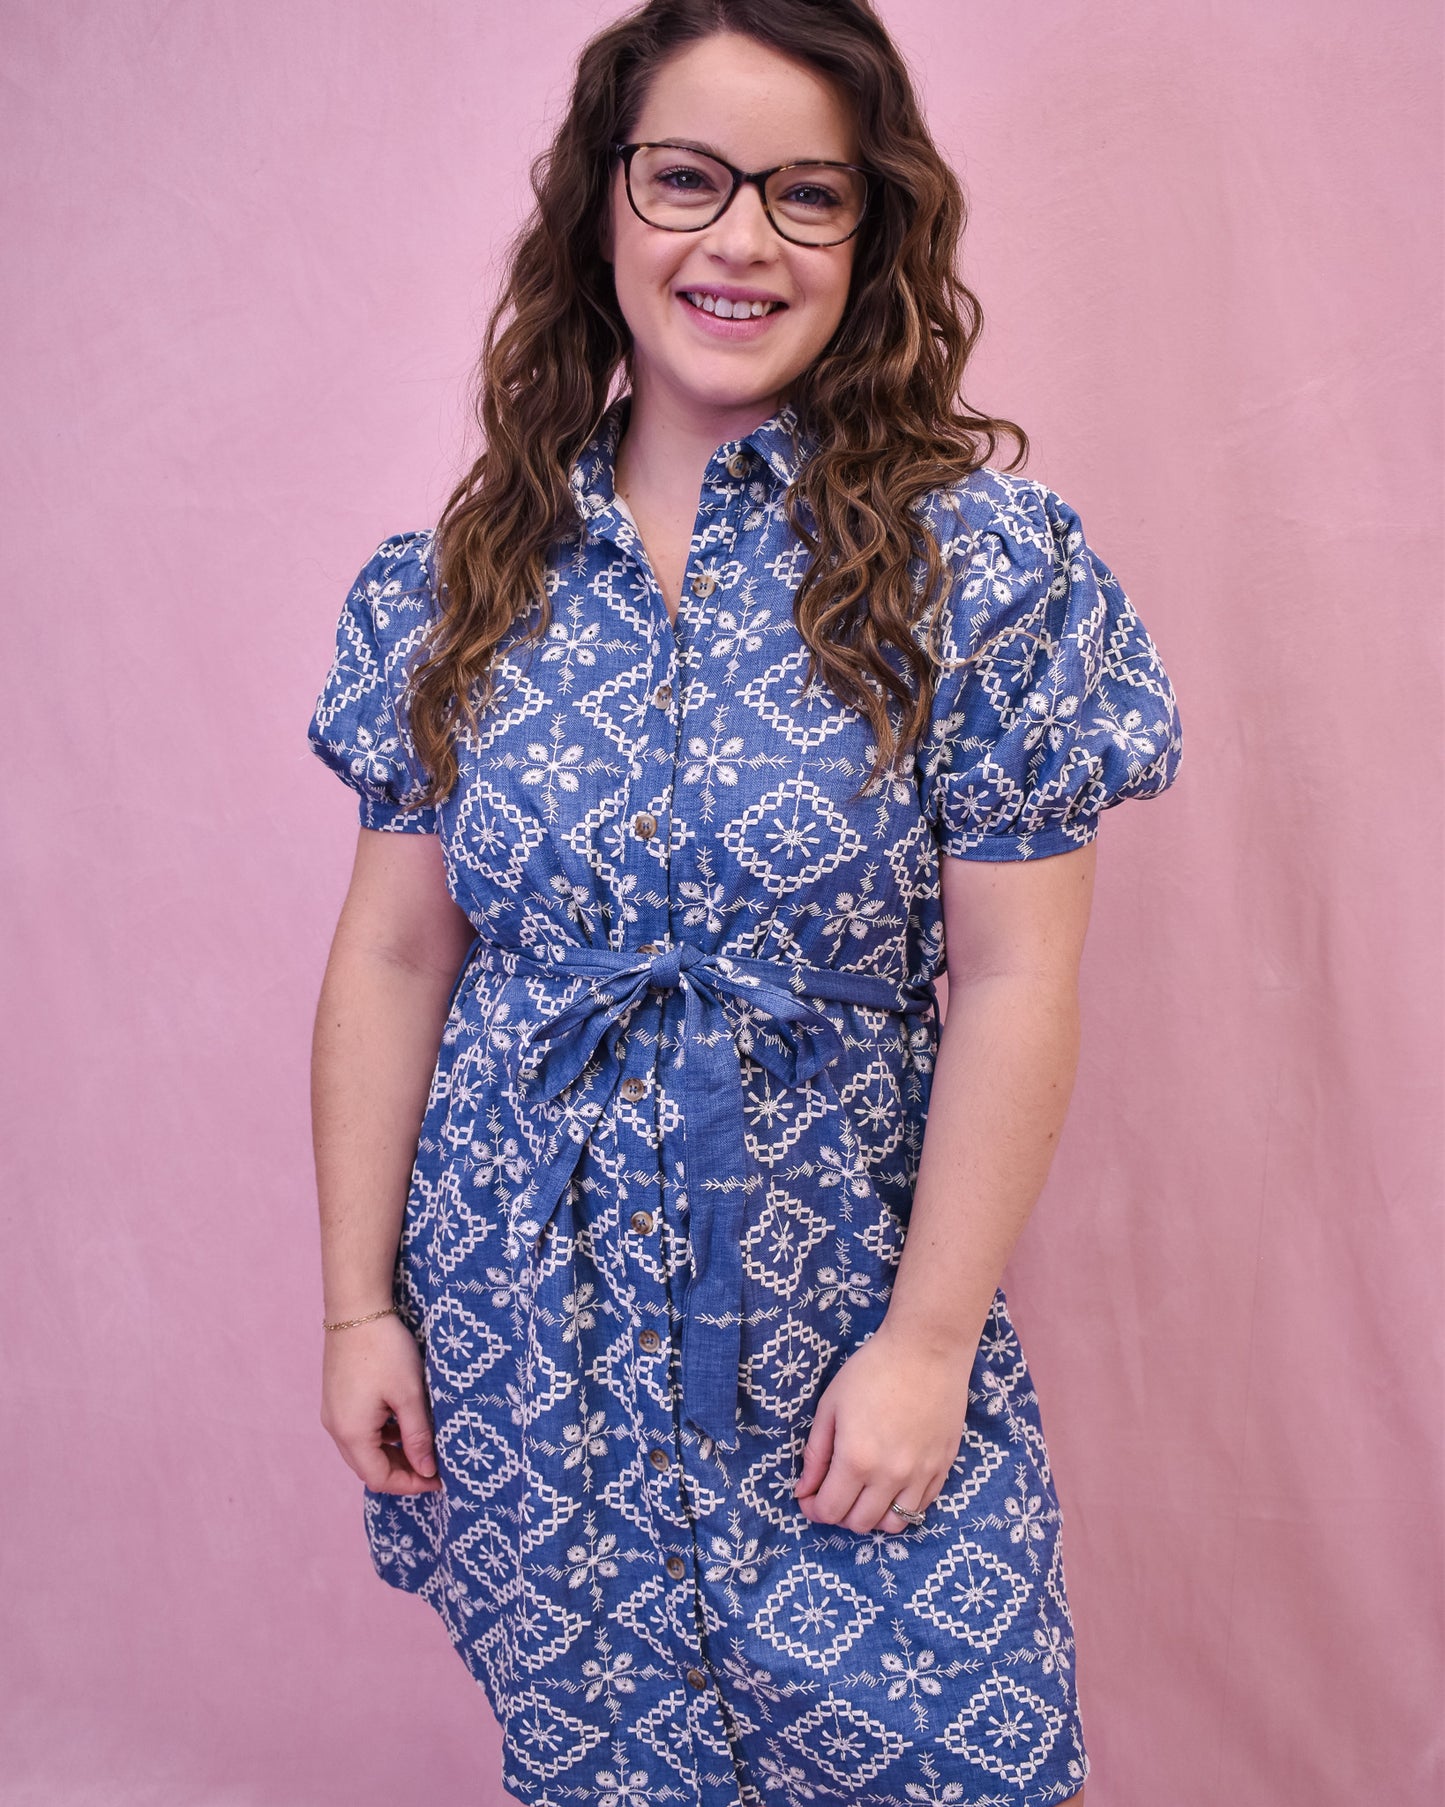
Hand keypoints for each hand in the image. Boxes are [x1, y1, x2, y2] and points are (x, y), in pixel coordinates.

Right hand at [321, 1312, 442, 1493]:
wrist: (356, 1309)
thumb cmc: (385, 1350)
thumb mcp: (409, 1394)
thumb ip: (418, 1436)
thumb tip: (427, 1469)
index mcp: (351, 1433)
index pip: (379, 1478)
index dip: (410, 1484)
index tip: (439, 1480)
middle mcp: (336, 1428)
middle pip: (369, 1467)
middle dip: (402, 1472)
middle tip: (435, 1466)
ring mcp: (334, 1412)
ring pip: (364, 1449)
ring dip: (393, 1454)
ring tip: (425, 1446)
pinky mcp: (338, 1398)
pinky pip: (360, 1430)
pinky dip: (383, 1436)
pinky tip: (405, 1423)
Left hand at [793, 1318, 972, 1532]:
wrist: (928, 1350)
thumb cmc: (873, 1370)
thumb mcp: (831, 1405)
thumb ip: (816, 1453)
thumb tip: (804, 1489)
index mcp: (857, 1459)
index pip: (830, 1510)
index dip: (813, 1509)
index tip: (809, 1498)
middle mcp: (890, 1476)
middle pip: (860, 1523)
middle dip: (839, 1513)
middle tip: (834, 1491)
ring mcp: (921, 1475)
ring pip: (893, 1524)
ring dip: (873, 1516)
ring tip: (864, 1493)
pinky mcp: (943, 1468)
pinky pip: (921, 1508)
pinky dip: (902, 1505)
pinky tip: (891, 1485)